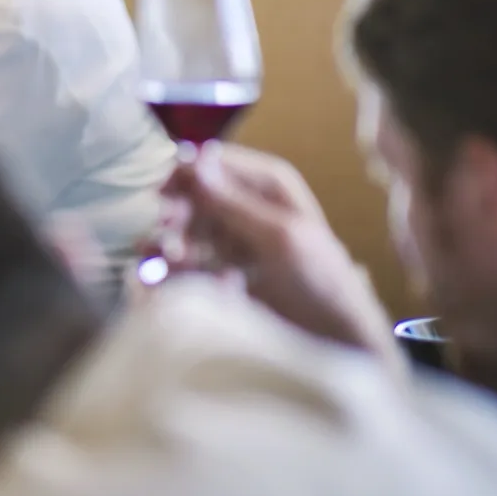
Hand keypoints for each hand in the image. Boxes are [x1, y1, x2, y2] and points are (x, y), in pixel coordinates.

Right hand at [162, 143, 398, 360]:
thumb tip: (196, 158)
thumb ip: (235, 202)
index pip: (212, 162)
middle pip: (193, 196)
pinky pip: (188, 261)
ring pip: (186, 230)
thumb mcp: (280, 237)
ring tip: (174, 266)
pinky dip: (179, 271)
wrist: (334, 337)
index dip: (183, 174)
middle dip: (177, 217)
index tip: (161, 196)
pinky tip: (175, 284)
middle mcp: (246, 204)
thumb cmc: (321, 280)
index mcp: (267, 184)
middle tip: (168, 240)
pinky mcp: (222, 268)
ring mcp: (233, 237)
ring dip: (174, 247)